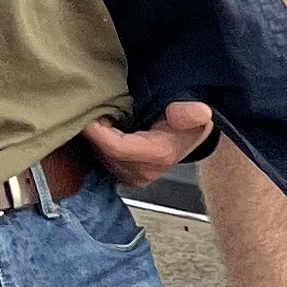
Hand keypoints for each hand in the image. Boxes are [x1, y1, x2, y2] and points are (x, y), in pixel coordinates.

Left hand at [82, 100, 215, 186]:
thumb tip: (200, 113)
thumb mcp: (194, 112)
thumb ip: (190, 112)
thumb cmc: (188, 123)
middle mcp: (143, 172)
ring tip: (93, 116)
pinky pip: (102, 160)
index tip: (88, 114)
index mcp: (159, 155)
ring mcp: (132, 177)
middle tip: (87, 109)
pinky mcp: (123, 176)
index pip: (117, 148)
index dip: (98, 132)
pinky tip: (99, 128)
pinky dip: (97, 144)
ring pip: (100, 157)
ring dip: (94, 138)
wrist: (189, 138)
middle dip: (93, 133)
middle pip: (105, 153)